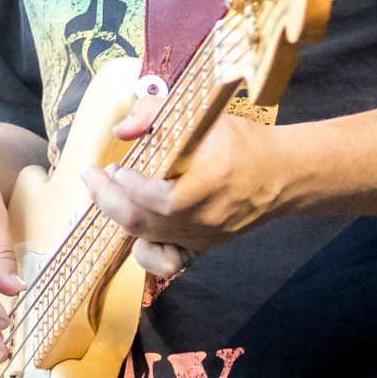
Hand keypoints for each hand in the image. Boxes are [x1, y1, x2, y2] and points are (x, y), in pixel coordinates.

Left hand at [82, 91, 288, 277]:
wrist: (282, 173)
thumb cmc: (242, 142)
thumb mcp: (201, 115)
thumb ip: (155, 113)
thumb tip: (121, 130)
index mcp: (207, 181)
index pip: (154, 197)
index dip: (125, 183)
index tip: (115, 165)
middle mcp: (203, 215)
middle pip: (139, 221)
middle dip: (106, 198)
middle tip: (94, 176)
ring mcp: (203, 236)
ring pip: (146, 241)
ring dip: (119, 218)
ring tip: (113, 194)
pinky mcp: (204, 246)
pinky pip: (167, 264)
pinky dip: (145, 252)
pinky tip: (138, 228)